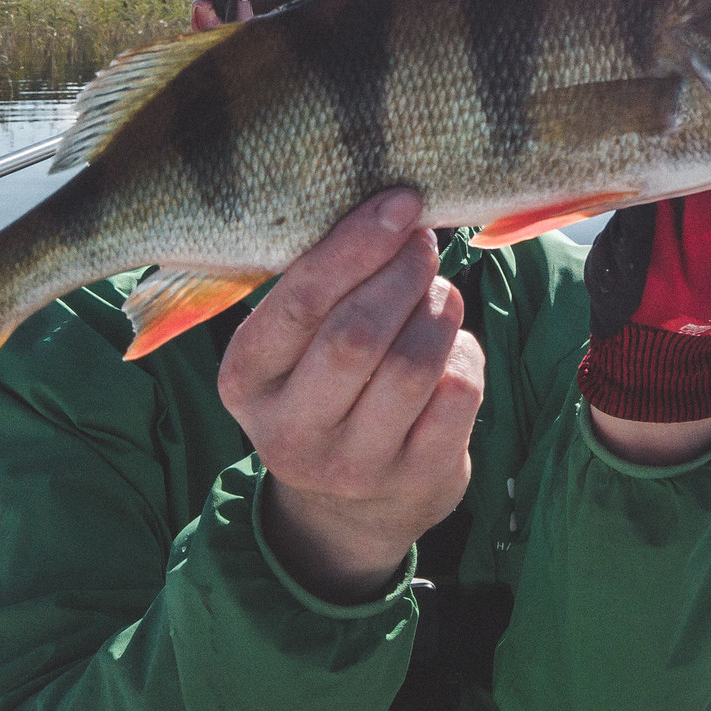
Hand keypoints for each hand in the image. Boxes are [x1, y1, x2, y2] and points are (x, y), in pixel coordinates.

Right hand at [217, 190, 484, 603]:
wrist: (350, 507)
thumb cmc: (325, 387)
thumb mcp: (295, 345)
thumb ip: (325, 286)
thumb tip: (394, 210)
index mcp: (246, 379)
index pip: (299, 303)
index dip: (355, 246)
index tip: (399, 202)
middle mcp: (290, 431)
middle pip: (357, 334)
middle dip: (403, 274)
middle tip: (423, 243)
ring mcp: (354, 465)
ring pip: (413, 363)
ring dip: (437, 309)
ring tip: (437, 293)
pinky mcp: (415, 480)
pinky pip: (458, 395)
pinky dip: (464, 354)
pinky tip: (449, 347)